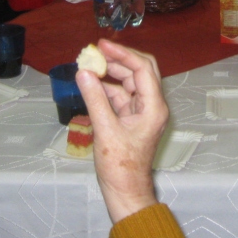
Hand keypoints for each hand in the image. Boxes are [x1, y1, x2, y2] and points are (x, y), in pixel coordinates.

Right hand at [75, 40, 168, 222]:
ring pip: (129, 82)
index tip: (102, 45)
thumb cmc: (120, 166)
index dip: (123, 54)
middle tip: (95, 51)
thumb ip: (95, 99)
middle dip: (118, 59)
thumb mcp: (105, 130)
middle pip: (139, 71)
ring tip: (88, 65)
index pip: (143, 69)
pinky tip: (90, 84)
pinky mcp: (131, 119)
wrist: (125, 192)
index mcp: (154, 107)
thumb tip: (83, 73)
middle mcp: (152, 105)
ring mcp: (142, 112)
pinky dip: (106, 88)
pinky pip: (120, 96)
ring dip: (110, 73)